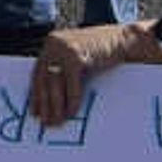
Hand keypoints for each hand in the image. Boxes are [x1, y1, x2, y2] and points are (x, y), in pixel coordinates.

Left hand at [29, 21, 147, 124]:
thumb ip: (65, 70)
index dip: (36, 94)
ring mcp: (63, 48)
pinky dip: (72, 100)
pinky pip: (71, 83)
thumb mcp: (78, 58)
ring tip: (57, 122)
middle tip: (46, 122)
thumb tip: (54, 99)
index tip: (35, 112)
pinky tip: (72, 112)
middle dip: (44, 103)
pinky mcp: (76, 55)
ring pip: (54, 82)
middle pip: (43, 79)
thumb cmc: (104, 52)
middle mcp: (53, 44)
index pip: (38, 73)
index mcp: (51, 44)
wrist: (125, 39)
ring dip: (55, 105)